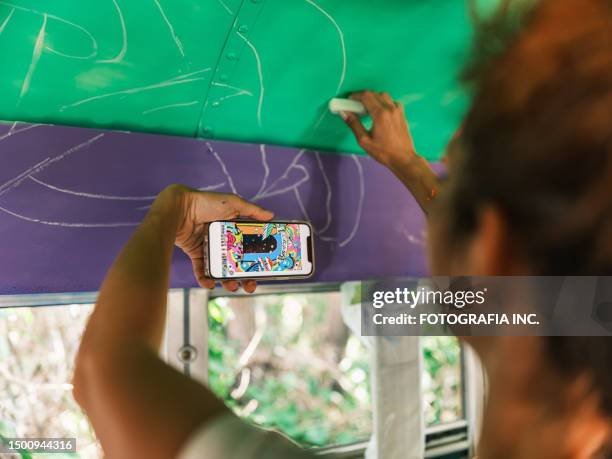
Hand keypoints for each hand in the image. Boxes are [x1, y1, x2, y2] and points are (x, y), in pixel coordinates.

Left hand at [158, 185, 273, 292]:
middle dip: (245, 277)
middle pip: (237, 262)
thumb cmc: (206, 202)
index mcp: (233, 229)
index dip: (256, 259)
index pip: (249, 247)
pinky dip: (206, 279)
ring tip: (232, 287)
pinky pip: (202, 270)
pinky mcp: (196, 254)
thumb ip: (252, 210)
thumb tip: (271, 216)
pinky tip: (211, 284)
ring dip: (227, 281)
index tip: (264, 270)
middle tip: (251, 286)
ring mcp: (209, 248)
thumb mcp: (233, 203)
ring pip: (221, 269)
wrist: (180, 208)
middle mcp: (223, 240)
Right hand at [343, 90, 416, 169]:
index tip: (349, 100)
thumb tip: (344, 113)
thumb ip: (354, 124)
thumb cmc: (384, 152)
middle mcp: (390, 109)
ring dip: (373, 98)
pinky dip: (383, 102)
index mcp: (380, 114)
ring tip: (367, 109)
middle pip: (374, 93)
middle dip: (363, 96)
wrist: (403, 158)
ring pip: (383, 96)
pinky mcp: (402, 114)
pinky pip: (391, 102)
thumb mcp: (364, 140)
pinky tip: (379, 112)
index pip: (366, 96)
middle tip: (355, 105)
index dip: (355, 95)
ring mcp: (398, 110)